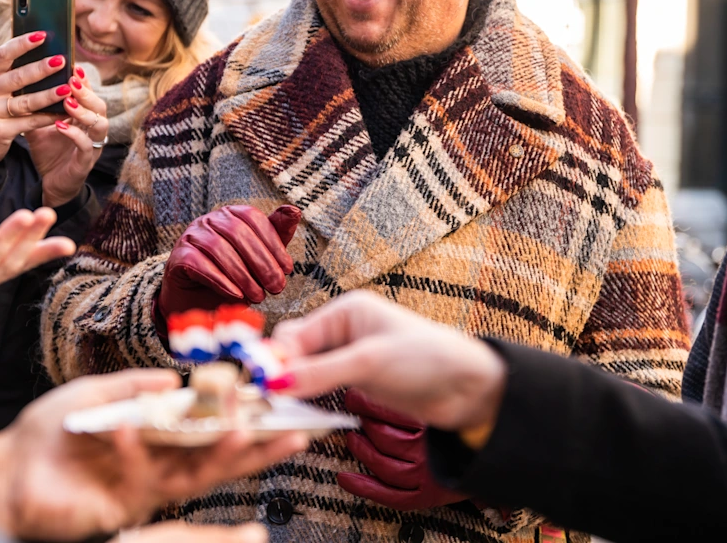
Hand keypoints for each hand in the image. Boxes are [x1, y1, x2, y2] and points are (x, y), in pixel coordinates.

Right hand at [0, 32, 68, 179]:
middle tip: (62, 61)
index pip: (3, 54)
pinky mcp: (0, 131)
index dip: (22, 43)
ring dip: (49, 95)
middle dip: (41, 68)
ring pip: (26, 102)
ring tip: (67, 88)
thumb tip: (46, 53)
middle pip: (17, 77)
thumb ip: (12, 73)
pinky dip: (48, 117)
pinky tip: (64, 113)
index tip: (43, 35)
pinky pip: (30, 122)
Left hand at [0, 369, 307, 541]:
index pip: (212, 434)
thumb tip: (176, 379)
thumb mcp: (94, 395)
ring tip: (237, 433)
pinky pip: (134, 474)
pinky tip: (130, 426)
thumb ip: (134, 385)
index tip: (283, 409)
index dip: (248, 425)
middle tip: (293, 431)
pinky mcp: (118, 506)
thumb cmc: (48, 436)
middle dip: (257, 449)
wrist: (4, 471)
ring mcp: (142, 491)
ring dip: (218, 456)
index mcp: (160, 443)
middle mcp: (160, 469)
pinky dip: (133, 447)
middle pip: (219, 462)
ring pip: (194, 477)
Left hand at [25, 68, 109, 207]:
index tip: (73, 66)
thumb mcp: (39, 125)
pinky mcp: (85, 162)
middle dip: (87, 92)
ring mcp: (93, 146)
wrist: (50, 183)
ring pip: (99, 124)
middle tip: (71, 79)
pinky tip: (60, 125)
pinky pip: (86, 146)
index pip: (89, 95)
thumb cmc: (48, 151)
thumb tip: (19, 82)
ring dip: (83, 111)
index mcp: (84, 119)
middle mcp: (93, 130)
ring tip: (68, 100)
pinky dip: (74, 134)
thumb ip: (35, 107)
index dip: (84, 81)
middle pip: (100, 106)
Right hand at [157, 205, 300, 319]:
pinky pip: (198, 264)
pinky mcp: (177, 257)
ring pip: (218, 248)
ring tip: (258, 296)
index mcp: (231, 214)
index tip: (287, 269)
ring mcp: (191, 236)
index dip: (273, 243)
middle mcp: (209, 220)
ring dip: (243, 275)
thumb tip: (295, 210)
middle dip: (261, 262)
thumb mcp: (260, 256)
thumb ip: (277, 235)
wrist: (199, 302)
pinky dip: (221, 280)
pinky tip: (237, 295)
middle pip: (237, 232)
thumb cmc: (234, 276)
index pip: (253, 218)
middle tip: (276, 287)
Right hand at [270, 291, 506, 432]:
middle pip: (295, 352)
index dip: (275, 359)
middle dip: (281, 376)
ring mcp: (349, 356)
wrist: (468, 387)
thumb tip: (275, 382)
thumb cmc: (427, 358)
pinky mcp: (357, 380)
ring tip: (281, 413)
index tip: (258, 386)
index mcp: (345, 311)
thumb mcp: (369, 362)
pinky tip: (304, 415)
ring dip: (294, 391)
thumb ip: (321, 372)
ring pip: (305, 372)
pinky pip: (321, 388)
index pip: (294, 333)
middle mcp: (343, 330)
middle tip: (266, 404)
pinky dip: (310, 401)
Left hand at [338, 390, 467, 510]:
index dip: (367, 404)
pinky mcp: (426, 496)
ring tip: (352, 438)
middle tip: (352, 413)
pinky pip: (390, 495)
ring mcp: (427, 475)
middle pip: (385, 438)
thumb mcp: (437, 402)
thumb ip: (414, 395)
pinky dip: (364, 487)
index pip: (394, 413)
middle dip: (363, 424)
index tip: (354, 395)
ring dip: (362, 451)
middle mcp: (430, 451)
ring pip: (384, 465)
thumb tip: (375, 381)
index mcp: (433, 424)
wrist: (487, 453)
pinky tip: (345, 479)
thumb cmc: (459, 426)